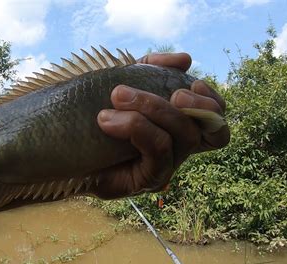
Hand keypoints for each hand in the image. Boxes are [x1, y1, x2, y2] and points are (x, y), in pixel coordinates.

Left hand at [92, 53, 229, 198]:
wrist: (69, 148)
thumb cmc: (102, 115)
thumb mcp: (129, 83)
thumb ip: (154, 69)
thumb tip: (186, 60)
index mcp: (178, 127)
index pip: (217, 120)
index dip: (215, 102)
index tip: (192, 83)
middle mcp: (179, 148)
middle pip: (210, 128)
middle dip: (195, 103)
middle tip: (171, 91)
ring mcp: (167, 166)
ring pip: (183, 136)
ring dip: (152, 108)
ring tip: (117, 95)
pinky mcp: (148, 180)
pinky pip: (158, 151)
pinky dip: (136, 128)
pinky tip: (107, 119)